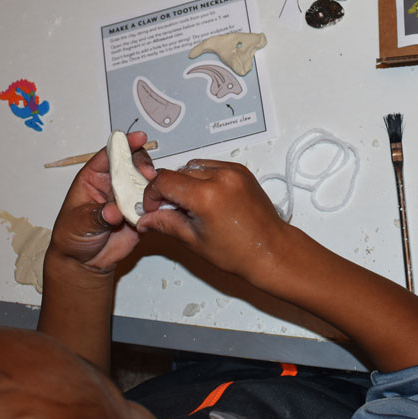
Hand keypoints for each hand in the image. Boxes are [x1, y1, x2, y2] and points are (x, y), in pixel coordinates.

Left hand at [49, 131, 155, 273]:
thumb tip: (112, 212)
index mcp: (94, 178)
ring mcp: (128, 197)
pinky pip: (154, 204)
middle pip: (132, 163)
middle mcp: (113, 184)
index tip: (137, 139)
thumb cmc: (73, 236)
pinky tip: (158, 207)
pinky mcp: (140, 213)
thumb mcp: (78, 223)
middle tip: (147, 173)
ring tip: (153, 194)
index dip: (124, 145)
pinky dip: (159, 204)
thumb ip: (96, 216)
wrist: (85, 262)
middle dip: (142, 164)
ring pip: (146, 182)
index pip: (110, 155)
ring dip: (152, 185)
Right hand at [137, 160, 289, 282]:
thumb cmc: (240, 252)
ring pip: (193, 166)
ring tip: (191, 206)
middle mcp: (221, 177)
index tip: (152, 207)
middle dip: (168, 190)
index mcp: (207, 195)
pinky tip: (205, 198)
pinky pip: (211, 166)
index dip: (152, 194)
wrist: (272, 251)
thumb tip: (145, 219)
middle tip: (170, 210)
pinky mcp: (241, 171)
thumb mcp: (194, 241)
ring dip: (185, 182)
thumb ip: (165, 224)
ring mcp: (233, 172)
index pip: (163, 180)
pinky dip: (202, 178)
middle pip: (177, 172)